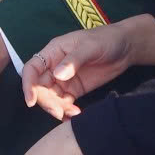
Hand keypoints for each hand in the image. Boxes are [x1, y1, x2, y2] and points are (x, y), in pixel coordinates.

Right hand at [22, 22, 142, 118]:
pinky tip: (75, 116)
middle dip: (46, 102)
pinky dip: (66, 112)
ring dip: (57, 109)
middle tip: (59, 112)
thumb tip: (57, 75)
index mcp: (52, 52)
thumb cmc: (106, 39)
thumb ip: (74, 60)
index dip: (28, 85)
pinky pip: (64, 104)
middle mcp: (54, 67)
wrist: (126, 47)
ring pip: (51, 98)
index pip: (32, 69)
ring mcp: (64, 80)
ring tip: (74, 113)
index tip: (31, 101)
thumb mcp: (90, 46)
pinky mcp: (75, 90)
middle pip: (40, 88)